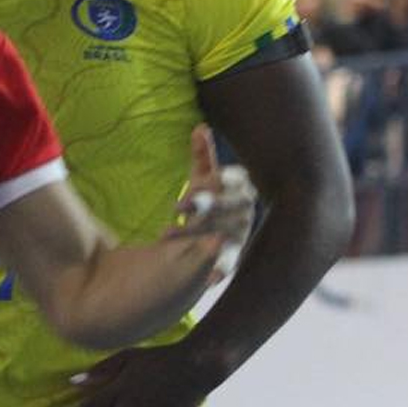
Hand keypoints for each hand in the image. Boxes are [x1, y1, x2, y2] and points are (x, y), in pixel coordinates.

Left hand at [164, 125, 255, 281]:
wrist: (222, 236)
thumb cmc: (211, 200)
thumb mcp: (203, 178)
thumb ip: (202, 156)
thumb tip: (200, 128)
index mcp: (239, 188)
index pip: (234, 180)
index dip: (216, 181)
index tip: (196, 184)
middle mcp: (244, 210)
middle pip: (229, 206)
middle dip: (205, 205)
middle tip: (176, 207)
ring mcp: (241, 234)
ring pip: (221, 232)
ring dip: (194, 234)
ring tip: (163, 235)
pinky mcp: (233, 256)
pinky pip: (227, 264)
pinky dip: (219, 270)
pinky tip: (205, 278)